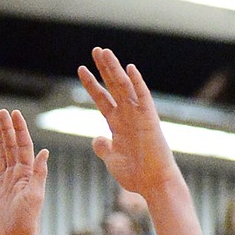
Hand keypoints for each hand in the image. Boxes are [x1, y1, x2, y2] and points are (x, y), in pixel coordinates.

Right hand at [0, 109, 47, 234]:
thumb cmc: (27, 220)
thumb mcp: (35, 195)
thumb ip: (39, 173)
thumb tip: (45, 151)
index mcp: (27, 173)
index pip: (23, 146)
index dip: (19, 129)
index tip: (14, 114)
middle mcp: (17, 176)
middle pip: (11, 147)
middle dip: (7, 129)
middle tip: (2, 112)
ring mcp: (5, 184)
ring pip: (2, 156)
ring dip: (0, 141)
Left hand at [78, 49, 181, 199]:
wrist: (153, 184)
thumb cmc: (135, 175)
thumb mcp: (112, 159)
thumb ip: (103, 147)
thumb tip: (96, 138)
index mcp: (117, 124)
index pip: (102, 98)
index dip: (92, 84)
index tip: (81, 69)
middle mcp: (127, 115)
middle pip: (113, 86)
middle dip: (104, 68)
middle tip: (95, 50)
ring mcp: (138, 116)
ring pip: (125, 87)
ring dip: (115, 69)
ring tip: (104, 53)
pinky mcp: (149, 119)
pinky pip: (143, 97)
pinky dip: (137, 83)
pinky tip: (130, 69)